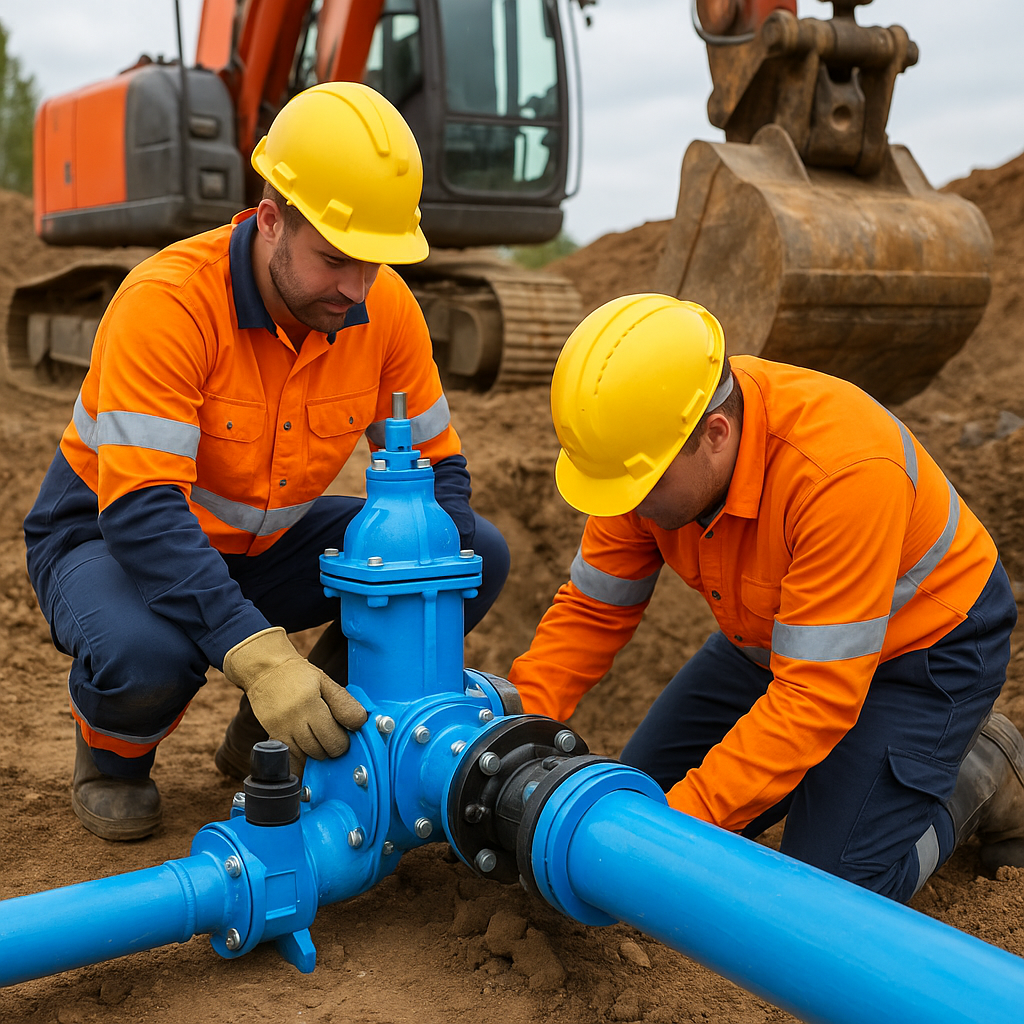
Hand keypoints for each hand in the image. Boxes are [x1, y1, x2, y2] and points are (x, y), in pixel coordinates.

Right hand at [222, 627, 366, 766]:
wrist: (265, 671)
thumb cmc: (298, 676)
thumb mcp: (324, 681)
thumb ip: (343, 702)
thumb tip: (361, 722)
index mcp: (311, 700)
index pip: (339, 729)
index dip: (350, 731)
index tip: (349, 727)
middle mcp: (296, 716)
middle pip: (326, 746)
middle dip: (336, 745)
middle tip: (335, 735)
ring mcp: (282, 729)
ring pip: (310, 755)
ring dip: (320, 752)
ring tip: (320, 738)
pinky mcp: (272, 736)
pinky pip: (291, 759)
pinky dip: (302, 760)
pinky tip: (306, 752)